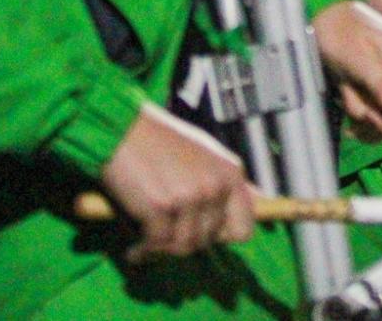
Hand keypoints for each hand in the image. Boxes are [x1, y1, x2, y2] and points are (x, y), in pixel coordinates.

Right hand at [99, 103, 256, 261]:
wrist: (122, 130)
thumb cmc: (159, 143)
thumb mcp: (204, 155)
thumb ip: (223, 181)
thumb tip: (259, 200)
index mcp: (230, 174)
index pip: (244, 228)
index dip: (222, 236)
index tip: (202, 234)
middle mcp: (215, 186)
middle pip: (208, 240)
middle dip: (184, 240)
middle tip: (164, 233)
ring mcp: (190, 197)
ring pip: (183, 246)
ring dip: (163, 248)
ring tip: (148, 239)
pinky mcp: (161, 207)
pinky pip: (157, 245)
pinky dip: (143, 251)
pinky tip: (135, 248)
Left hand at [314, 0, 381, 140]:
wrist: (329, 25)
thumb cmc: (343, 35)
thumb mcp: (358, 58)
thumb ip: (381, 84)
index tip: (369, 116)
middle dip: (371, 115)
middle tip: (349, 95)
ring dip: (360, 111)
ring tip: (345, 88)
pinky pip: (376, 120)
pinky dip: (358, 112)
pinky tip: (347, 96)